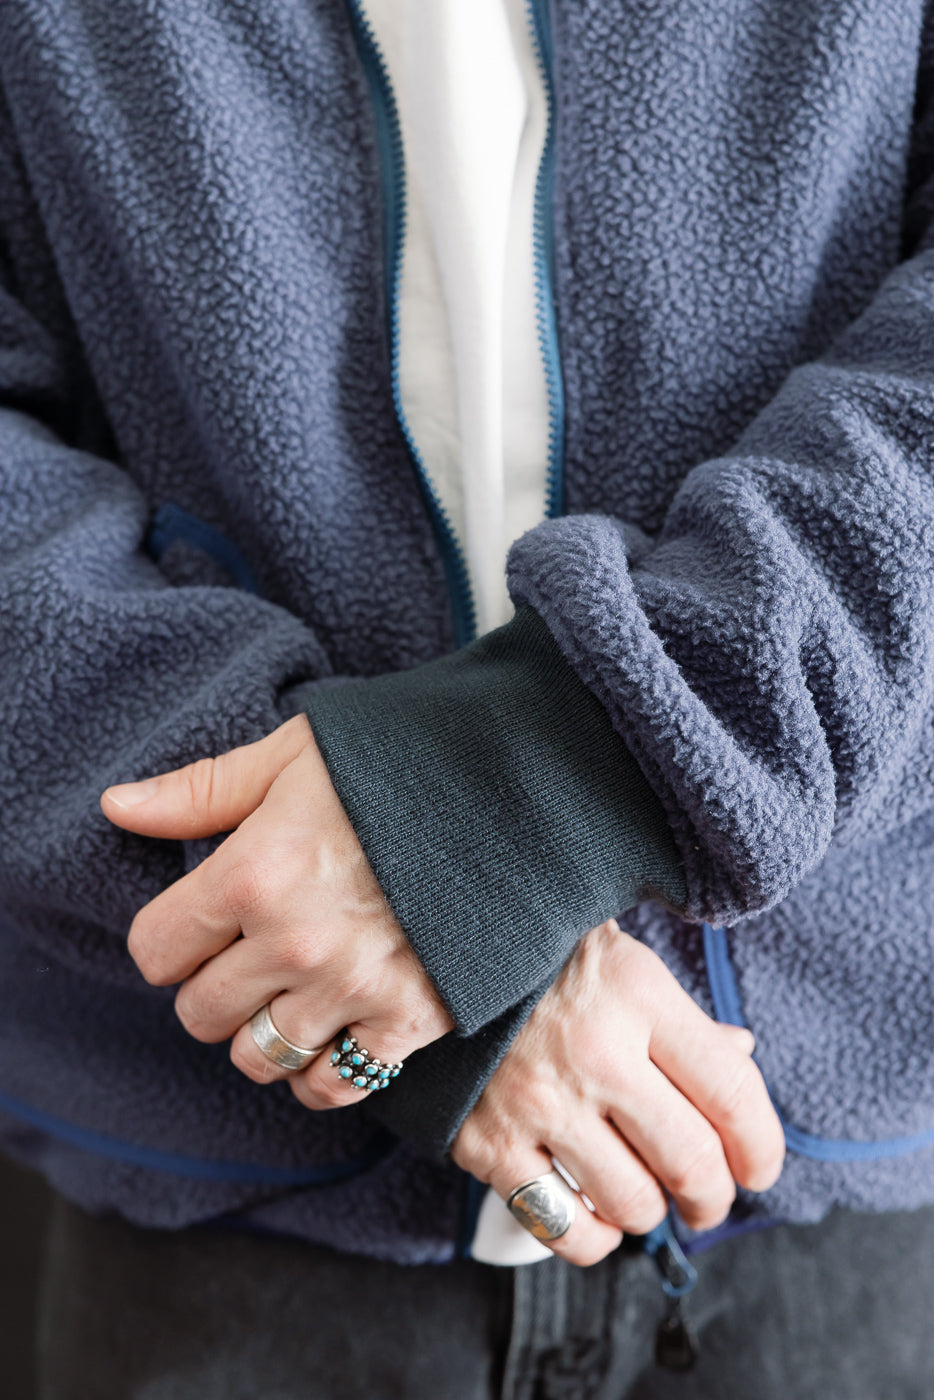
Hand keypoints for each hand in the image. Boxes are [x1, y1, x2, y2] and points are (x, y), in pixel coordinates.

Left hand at [101, 715, 453, 1106]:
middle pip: (200, 1013)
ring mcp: (352, 987)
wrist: (515, 788)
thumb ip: (200, 791)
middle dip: (213, 985)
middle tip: (250, 952)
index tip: (197, 924)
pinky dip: (320, 1069)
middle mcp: (292, 943)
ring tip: (292, 988)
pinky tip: (330, 1029)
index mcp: (251, 873)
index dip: (168, 939)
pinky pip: (334, 1083)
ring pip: (259, 1056)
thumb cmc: (398, 762)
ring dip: (264, 1028)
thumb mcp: (292, 755)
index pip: (154, 951)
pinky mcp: (410, 1018)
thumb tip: (116, 807)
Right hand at [452, 920, 784, 1265]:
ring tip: (646, 1194)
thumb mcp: (621, 960)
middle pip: (691, 1160)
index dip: (762, 1146)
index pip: (732, 1092)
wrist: (435, 953)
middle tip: (709, 1198)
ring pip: (633, 1202)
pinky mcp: (489, 1142)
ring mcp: (539, 1102)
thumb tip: (741, 1056)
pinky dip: (593, 1237)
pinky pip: (562, 1227)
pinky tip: (597, 1215)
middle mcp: (595, 1051)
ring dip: (652, 1212)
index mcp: (637, 993)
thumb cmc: (541, 957)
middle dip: (713, 1196)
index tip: (759, 1167)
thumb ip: (680, 1015)